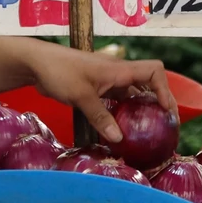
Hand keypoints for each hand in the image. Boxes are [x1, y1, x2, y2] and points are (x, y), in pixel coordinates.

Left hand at [25, 43, 175, 144]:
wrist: (36, 63)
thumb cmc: (59, 72)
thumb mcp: (81, 96)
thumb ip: (100, 117)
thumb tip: (119, 138)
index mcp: (119, 70)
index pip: (154, 72)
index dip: (165, 90)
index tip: (165, 111)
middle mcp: (117, 74)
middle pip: (148, 84)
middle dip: (158, 102)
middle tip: (163, 124)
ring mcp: (107, 81)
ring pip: (132, 94)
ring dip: (140, 108)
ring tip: (147, 129)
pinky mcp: (96, 89)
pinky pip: (117, 100)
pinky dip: (123, 112)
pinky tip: (120, 128)